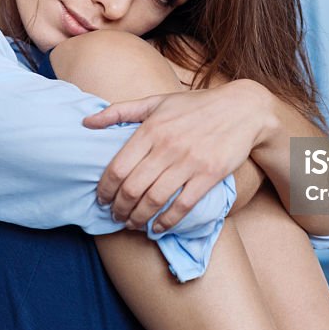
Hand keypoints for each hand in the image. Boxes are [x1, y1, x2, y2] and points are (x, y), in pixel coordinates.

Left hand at [82, 79, 273, 232]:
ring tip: (132, 224)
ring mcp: (189, 162)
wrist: (243, 109)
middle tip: (115, 217)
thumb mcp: (156, 102)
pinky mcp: (209, 175)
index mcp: (150, 129)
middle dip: (119, 209)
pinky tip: (158, 227)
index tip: (102, 200)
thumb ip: (119, 111)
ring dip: (138, 218)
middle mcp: (167, 146)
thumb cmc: (195, 106)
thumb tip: (85, 121)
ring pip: (154, 200)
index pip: (117, 168)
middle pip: (132, 188)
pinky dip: (167, 221)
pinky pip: (183, 205)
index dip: (104, 190)